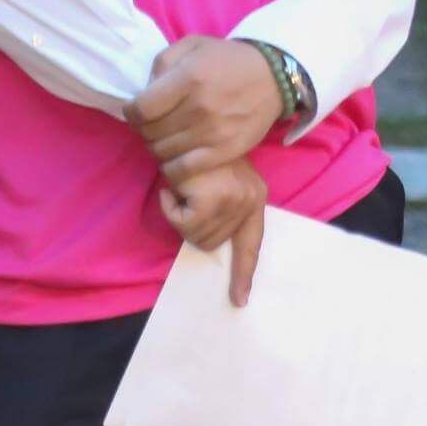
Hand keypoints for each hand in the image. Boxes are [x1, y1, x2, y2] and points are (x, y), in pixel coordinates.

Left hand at [126, 36, 284, 183]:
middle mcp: (200, 107)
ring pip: (162, 152)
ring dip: (157, 147)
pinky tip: (176, 156)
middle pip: (149, 133)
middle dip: (144, 129)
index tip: (136, 110)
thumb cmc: (227, 59)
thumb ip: (162, 64)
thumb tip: (143, 93)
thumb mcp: (192, 45)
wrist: (273, 77)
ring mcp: (213, 132)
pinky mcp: (224, 152)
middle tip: (153, 124)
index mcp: (189, 77)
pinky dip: (171, 168)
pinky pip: (183, 170)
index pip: (140, 109)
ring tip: (166, 137)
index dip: (131, 112)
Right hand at [158, 157, 267, 306]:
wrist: (191, 126)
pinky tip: (174, 187)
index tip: (240, 299)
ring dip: (179, 214)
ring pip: (195, 235)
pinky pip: (183, 223)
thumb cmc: (200, 154)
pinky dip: (171, 208)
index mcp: (255, 198)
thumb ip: (223, 208)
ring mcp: (233, 201)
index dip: (243, 274)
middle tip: (187, 196)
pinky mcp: (213, 199)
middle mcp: (249, 200)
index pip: (252, 244)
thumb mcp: (222, 181)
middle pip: (211, 243)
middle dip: (191, 225)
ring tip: (183, 188)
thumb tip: (208, 240)